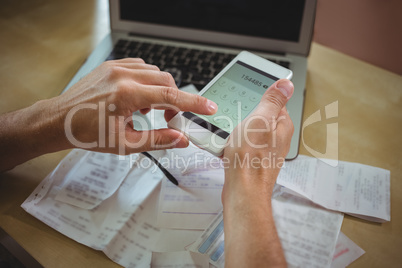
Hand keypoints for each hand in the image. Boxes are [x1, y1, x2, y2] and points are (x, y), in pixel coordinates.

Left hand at [54, 58, 216, 154]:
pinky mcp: (111, 66)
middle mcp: (122, 75)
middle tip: (173, 118)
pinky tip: (142, 97)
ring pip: (154, 72)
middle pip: (166, 81)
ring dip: (161, 90)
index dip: (194, 103)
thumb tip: (181, 139)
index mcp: (126, 94)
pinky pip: (140, 67)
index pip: (170, 96)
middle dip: (176, 100)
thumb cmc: (86, 134)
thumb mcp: (125, 144)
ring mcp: (116, 68)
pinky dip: (148, 81)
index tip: (208, 107)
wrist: (59, 121)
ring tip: (152, 110)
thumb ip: (158, 140)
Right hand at [221, 79, 293, 267]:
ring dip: (234, 129)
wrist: (242, 191)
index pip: (274, 101)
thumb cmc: (251, 159)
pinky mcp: (252, 158)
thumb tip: (286, 84)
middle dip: (243, 114)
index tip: (247, 97)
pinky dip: (231, 142)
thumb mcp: (260, 120)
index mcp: (282, 124)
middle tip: (234, 117)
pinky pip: (240, 143)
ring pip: (247, 130)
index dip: (259, 97)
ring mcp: (264, 149)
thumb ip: (273, 101)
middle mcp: (276, 137)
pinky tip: (225, 145)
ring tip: (227, 133)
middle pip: (258, 115)